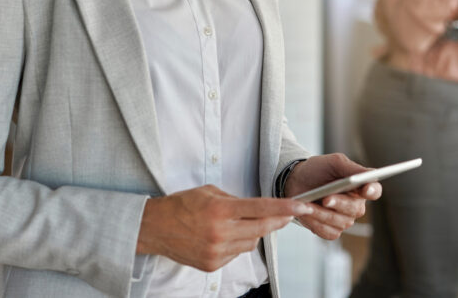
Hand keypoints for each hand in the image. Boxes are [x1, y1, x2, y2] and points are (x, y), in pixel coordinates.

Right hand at [137, 185, 312, 271]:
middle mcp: (220, 232)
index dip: (284, 208)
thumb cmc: (181, 205)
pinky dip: (238, 243)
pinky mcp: (212, 265)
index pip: (261, 208)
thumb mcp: (210, 192)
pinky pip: (237, 253)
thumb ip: (235, 200)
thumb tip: (258, 208)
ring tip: (242, 221)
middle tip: (289, 213)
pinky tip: (227, 235)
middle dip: (278, 220)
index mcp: (220, 209)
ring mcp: (217, 251)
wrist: (155, 228)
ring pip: (251, 242)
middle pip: (262, 228)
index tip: (302, 207)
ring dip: (255, 231)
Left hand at [282, 153, 380, 239]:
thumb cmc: (317, 170)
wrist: (296, 181)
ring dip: (321, 213)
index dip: (372, 191)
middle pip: (355, 209)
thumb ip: (351, 168)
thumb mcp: (333, 163)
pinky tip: (306, 213)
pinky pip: (329, 232)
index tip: (366, 189)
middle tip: (326, 199)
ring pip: (340, 222)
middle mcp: (356, 205)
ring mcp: (345, 219)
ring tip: (306, 205)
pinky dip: (316, 223)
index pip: (374, 190)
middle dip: (339, 203)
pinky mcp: (332, 230)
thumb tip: (369, 174)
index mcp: (360, 186)